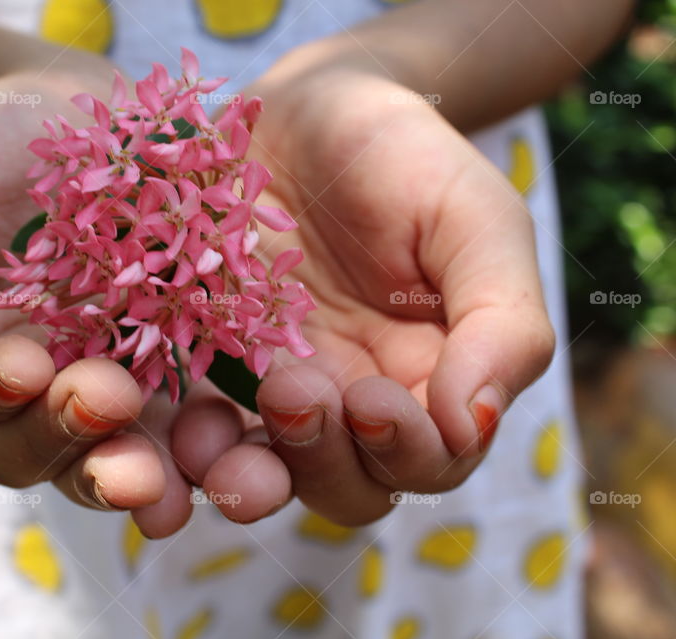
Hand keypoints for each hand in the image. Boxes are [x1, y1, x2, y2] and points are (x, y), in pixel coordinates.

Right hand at [0, 72, 188, 515]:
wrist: (77, 112)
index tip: (17, 363)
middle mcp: (29, 390)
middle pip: (29, 448)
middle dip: (62, 434)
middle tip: (100, 397)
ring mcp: (107, 386)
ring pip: (106, 457)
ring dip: (127, 469)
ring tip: (155, 468)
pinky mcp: (177, 370)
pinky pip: (186, 430)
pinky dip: (199, 453)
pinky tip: (221, 459)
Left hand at [168, 69, 554, 526]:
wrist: (310, 107)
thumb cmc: (405, 156)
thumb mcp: (477, 219)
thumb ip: (501, 322)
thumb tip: (473, 422)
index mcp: (432, 376)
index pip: (435, 461)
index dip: (411, 453)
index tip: (376, 399)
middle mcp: (356, 396)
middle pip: (352, 486)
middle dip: (329, 461)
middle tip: (299, 392)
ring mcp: (278, 382)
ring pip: (272, 476)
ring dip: (256, 471)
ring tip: (239, 412)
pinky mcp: (211, 359)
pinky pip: (198, 428)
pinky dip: (189, 445)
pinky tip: (180, 421)